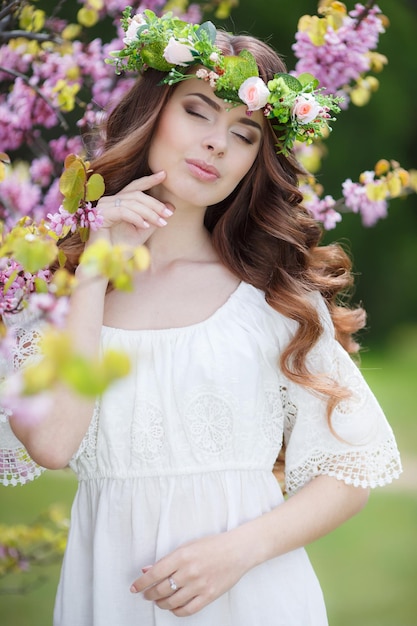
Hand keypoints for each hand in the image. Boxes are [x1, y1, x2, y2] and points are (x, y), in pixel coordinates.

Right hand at [90, 171, 173, 247]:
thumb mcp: (143, 231)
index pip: (135, 187)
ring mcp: (103, 206)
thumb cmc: (122, 248)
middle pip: (136, 194)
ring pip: (132, 202)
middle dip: (155, 204)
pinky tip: (146, 226)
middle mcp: (110, 200)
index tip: (164, 174)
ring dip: (149, 213)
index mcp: (118, 202)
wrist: (107, 262)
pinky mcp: (101, 214)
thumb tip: (171, 206)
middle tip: (168, 214)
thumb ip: (154, 219)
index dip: (150, 180)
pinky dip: (137, 218)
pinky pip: (123, 211)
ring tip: (161, 223)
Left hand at [130, 531, 249, 616]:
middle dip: (149, 594)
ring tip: (158, 601)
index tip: (134, 588)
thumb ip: (167, 560)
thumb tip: (147, 570)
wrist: (237, 550)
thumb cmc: (212, 545)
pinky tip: (173, 607)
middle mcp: (189, 571)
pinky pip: (187, 610)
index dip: (141, 583)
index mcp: (182, 556)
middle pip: (161, 589)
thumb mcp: (187, 546)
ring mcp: (199, 585)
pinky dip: (176, 611)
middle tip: (146, 594)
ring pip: (172, 602)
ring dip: (161, 603)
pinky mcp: (208, 596)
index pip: (154, 573)